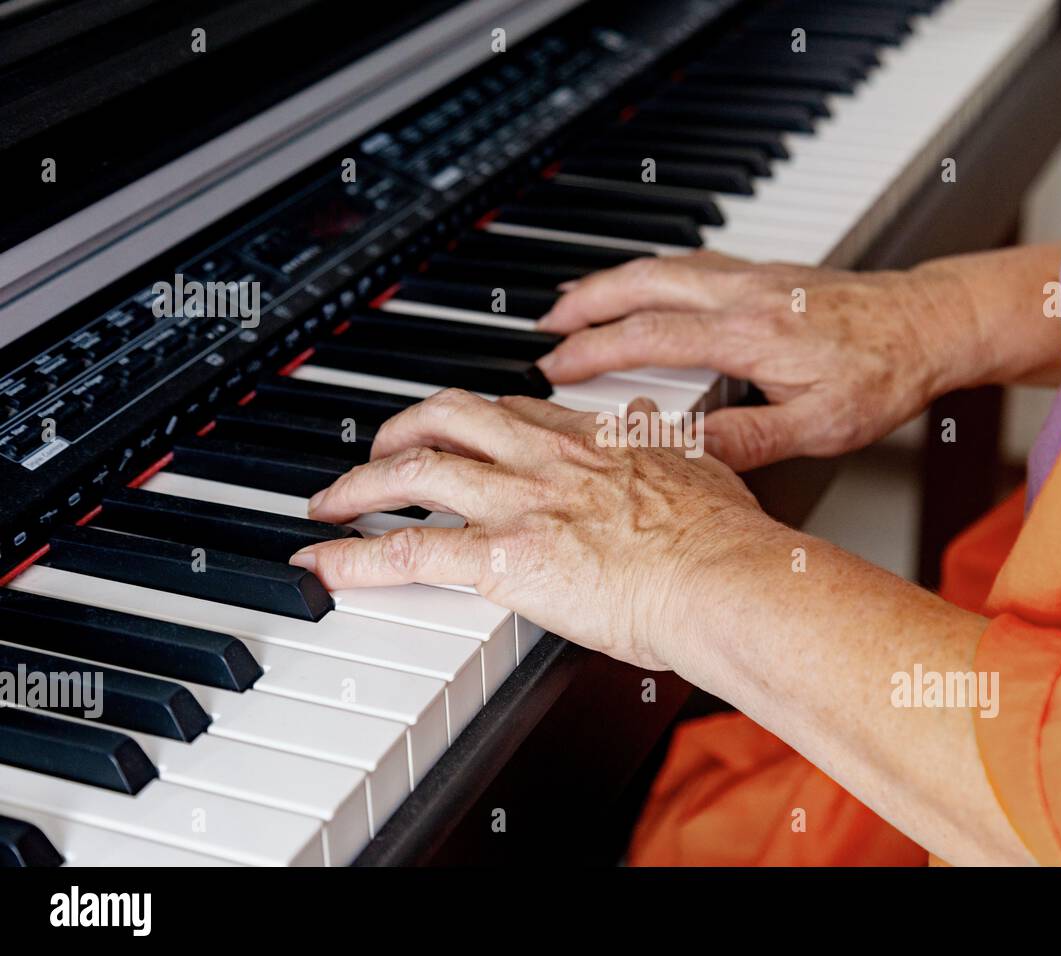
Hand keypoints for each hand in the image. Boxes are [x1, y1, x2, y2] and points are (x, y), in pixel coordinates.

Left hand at [288, 388, 778, 669]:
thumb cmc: (722, 539)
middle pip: (449, 419)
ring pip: (415, 471)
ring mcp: (518, 504)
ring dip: (361, 483)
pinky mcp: (502, 559)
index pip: (513, 410)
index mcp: (590, 439)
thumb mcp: (698, 463)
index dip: (472, 416)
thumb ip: (662, 436)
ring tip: (332, 498)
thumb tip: (646, 411)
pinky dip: (351, 556)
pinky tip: (320, 562)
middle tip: (382, 448)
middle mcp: (545, 459)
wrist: (723, 577)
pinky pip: (406, 551)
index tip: (457, 425)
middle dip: (403, 428)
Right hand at [536, 251, 979, 470]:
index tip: (554, 367)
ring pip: (664, 265)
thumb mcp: (820, 427)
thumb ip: (748, 440)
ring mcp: (755, 276)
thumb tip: (685, 454)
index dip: (592, 352)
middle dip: (584, 300)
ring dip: (613, 280)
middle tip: (545, 323)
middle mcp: (744, 294)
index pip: (648, 338)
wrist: (933, 323)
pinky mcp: (768, 272)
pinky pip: (692, 262)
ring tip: (578, 301)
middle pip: (642, 283)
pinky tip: (647, 286)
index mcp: (749, 335)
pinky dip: (652, 272)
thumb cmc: (885, 374)